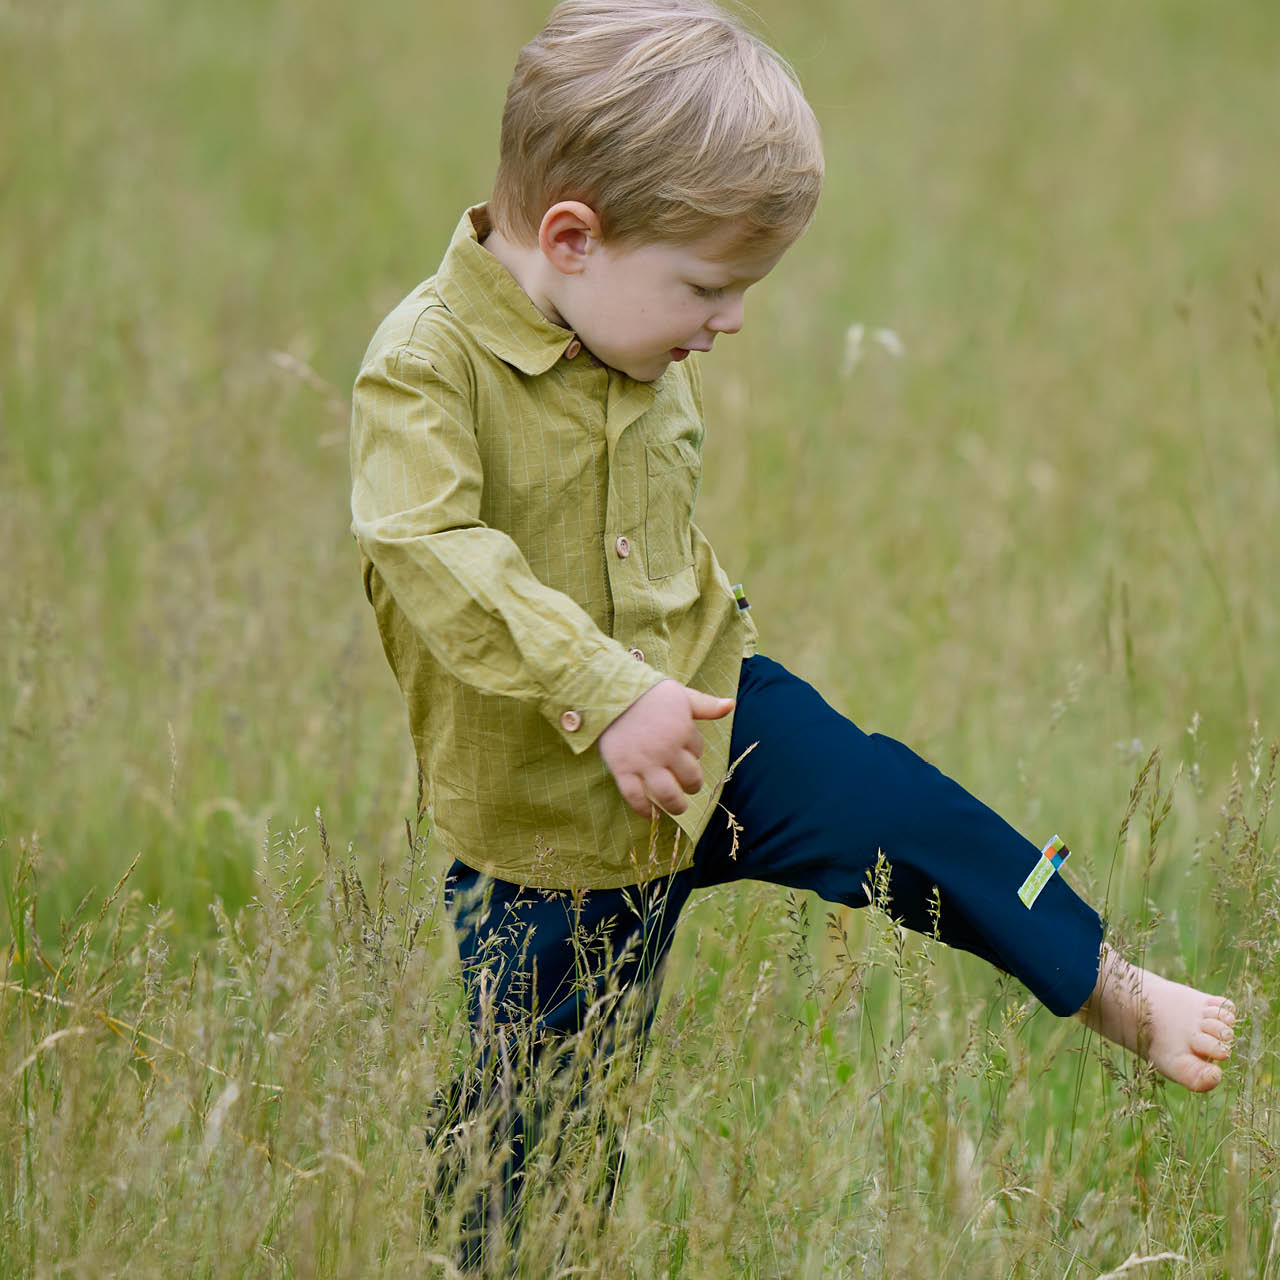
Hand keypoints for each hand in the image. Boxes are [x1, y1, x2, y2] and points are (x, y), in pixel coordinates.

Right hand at [598, 679, 735, 816]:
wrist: (610, 693)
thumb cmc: (648, 693)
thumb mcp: (681, 695)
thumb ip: (706, 705)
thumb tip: (730, 705)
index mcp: (683, 732)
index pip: (697, 752)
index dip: (693, 753)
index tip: (684, 752)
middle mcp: (666, 751)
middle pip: (689, 778)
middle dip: (692, 784)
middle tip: (689, 786)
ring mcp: (644, 763)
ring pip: (667, 794)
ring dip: (675, 805)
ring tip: (677, 807)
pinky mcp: (623, 770)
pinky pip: (635, 797)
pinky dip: (644, 810)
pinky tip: (650, 814)